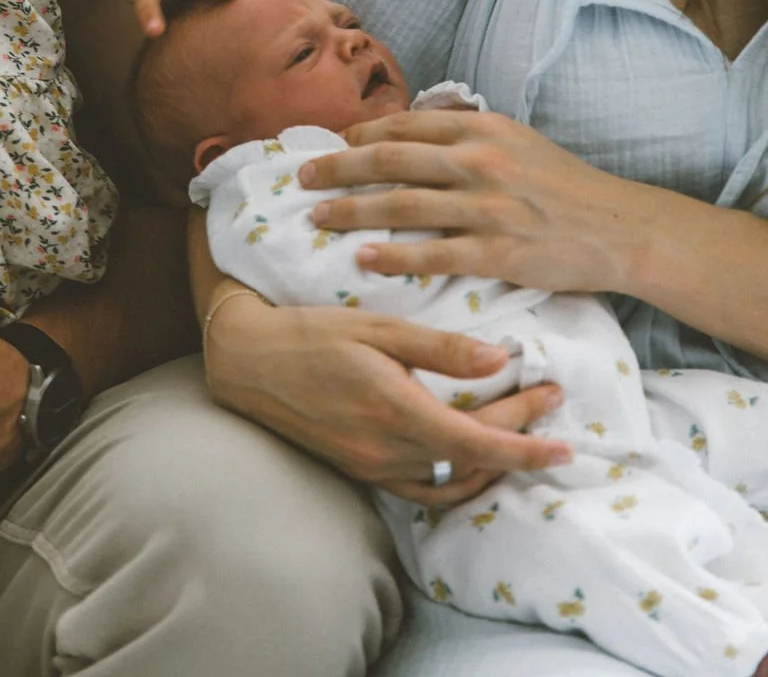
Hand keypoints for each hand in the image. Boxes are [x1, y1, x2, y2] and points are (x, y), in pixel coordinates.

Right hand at [206, 294, 570, 505]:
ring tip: (521, 432)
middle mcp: (388, 451)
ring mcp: (373, 467)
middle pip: (473, 458)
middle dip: (520, 436)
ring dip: (492, 463)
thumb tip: (499, 360)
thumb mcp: (378, 327)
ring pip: (452, 481)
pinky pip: (422, 489)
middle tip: (549, 399)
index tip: (565, 442)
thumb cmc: (313, 333)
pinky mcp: (361, 470)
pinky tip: (470, 457)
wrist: (250, 362)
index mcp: (397, 412)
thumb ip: (439, 348)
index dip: (527, 446)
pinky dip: (456, 479)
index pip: (480, 443)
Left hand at [300, 108, 646, 293]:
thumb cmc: (564, 185)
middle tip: (301, 176)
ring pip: (402, 204)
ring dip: (351, 209)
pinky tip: (362, 259)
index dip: (360, 135)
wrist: (620, 228)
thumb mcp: (517, 140)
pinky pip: (433, 253)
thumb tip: (414, 127)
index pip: (404, 126)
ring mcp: (489, 207)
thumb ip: (467, 133)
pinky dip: (394, 255)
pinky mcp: (498, 252)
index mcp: (482, 129)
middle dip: (338, 166)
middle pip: (389, 160)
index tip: (331, 144)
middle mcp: (480, 161)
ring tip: (317, 217)